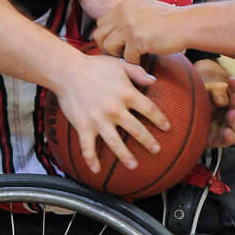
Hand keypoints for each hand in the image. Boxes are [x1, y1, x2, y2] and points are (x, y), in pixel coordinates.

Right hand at [52, 52, 168, 173]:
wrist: (67, 71)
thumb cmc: (94, 66)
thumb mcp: (119, 64)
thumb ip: (138, 72)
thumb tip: (154, 81)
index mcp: (127, 94)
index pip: (149, 110)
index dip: (160, 119)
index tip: (167, 128)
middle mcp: (115, 109)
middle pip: (137, 130)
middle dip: (149, 142)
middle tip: (156, 150)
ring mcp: (98, 120)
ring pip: (116, 143)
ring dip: (126, 156)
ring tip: (134, 165)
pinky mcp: (83, 126)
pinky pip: (88, 147)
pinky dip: (91, 160)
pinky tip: (96, 170)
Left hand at [93, 0, 184, 62]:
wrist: (186, 23)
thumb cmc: (169, 18)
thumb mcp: (145, 7)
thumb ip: (129, 14)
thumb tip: (116, 26)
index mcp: (123, 5)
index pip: (101, 22)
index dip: (105, 35)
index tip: (114, 43)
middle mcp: (123, 14)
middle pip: (99, 34)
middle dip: (106, 46)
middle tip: (117, 53)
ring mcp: (129, 27)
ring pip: (108, 46)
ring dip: (118, 54)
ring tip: (130, 56)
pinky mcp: (137, 40)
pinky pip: (126, 57)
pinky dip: (134, 62)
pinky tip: (142, 59)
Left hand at [194, 58, 234, 147]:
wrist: (178, 117)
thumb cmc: (194, 100)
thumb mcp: (205, 90)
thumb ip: (216, 91)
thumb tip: (224, 101)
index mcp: (228, 99)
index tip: (231, 80)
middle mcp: (228, 113)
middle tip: (234, 98)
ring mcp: (224, 126)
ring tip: (231, 114)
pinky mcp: (218, 139)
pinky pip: (228, 140)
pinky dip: (229, 136)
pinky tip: (227, 132)